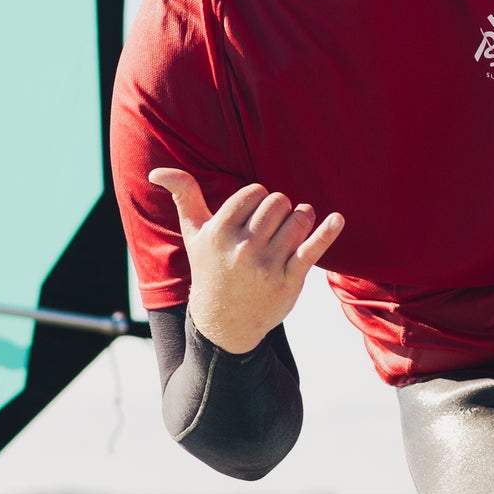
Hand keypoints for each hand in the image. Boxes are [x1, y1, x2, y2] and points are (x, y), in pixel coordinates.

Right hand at [149, 169, 343, 352]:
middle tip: (270, 228)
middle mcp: (243, 248)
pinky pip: (313, 249)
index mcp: (219, 232)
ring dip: (300, 220)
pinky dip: (327, 231)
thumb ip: (183, 196)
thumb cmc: (210, 268)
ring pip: (299, 218)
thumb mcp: (194, 234)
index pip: (254, 193)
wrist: (224, 322)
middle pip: (278, 202)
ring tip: (289, 234)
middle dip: (279, 210)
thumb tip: (156, 171)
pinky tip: (337, 219)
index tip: (252, 215)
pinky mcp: (289, 281)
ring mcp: (267, 266)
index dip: (258, 200)